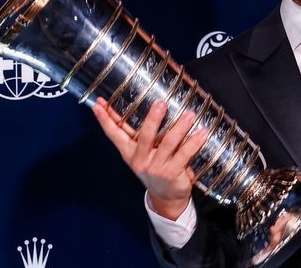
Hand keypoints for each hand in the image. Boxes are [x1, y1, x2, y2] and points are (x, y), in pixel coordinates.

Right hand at [92, 97, 207, 219]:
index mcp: (129, 152)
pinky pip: (184, 154)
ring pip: (168, 144)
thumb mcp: (142, 154)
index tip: (98, 104)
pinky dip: (194, 142)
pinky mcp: (172, 173)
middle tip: (161, 103)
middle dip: (153, 119)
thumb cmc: (155, 168)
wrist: (166, 198)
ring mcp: (156, 167)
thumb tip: (149, 105)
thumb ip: (142, 135)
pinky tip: (202, 132)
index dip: (105, 119)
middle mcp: (140, 159)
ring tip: (190, 114)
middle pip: (144, 136)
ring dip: (180, 127)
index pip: (114, 134)